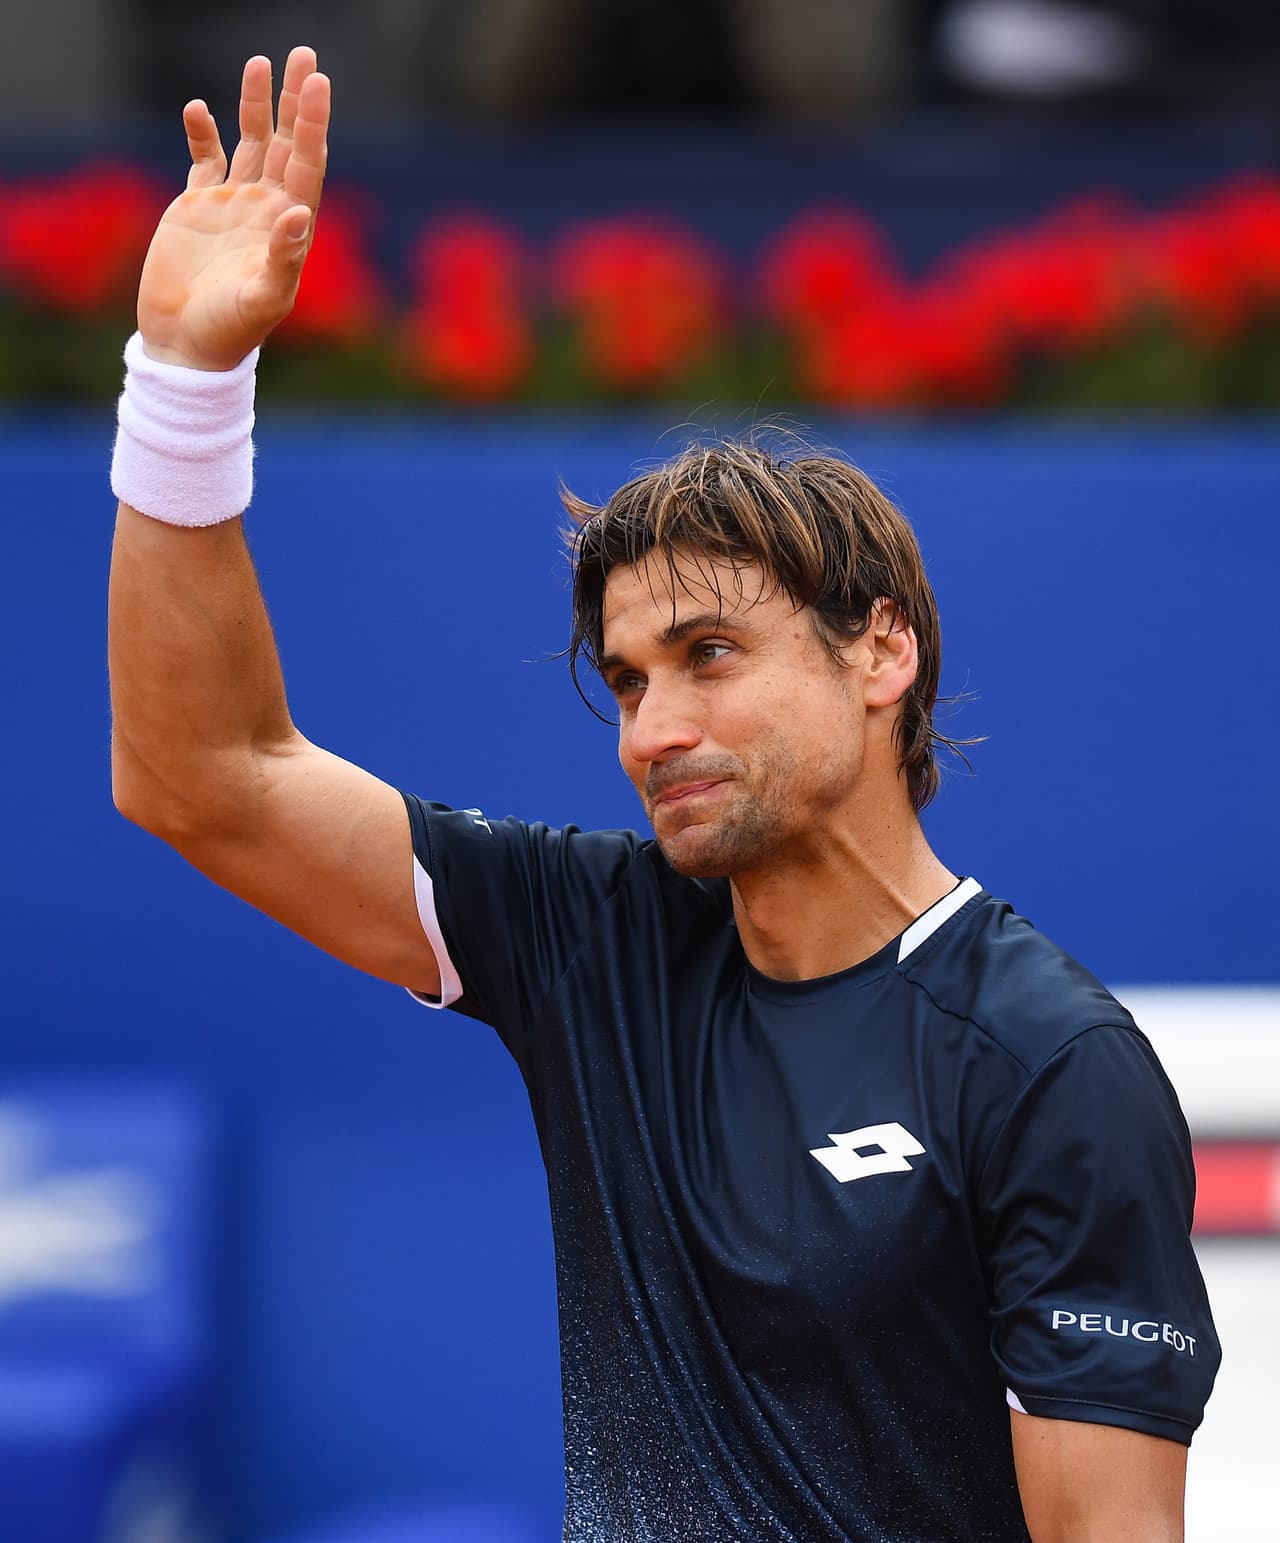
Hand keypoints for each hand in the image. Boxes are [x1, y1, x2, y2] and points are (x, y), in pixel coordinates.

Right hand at [136, 47, 330, 370]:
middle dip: (295, 101)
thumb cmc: (231, 332)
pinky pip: (204, 159)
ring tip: (258, 63)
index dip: (313, 124)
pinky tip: (198, 108)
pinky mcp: (197, 207)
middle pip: (285, 143)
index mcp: (289, 227)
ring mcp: (232, 205)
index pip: (307, 164)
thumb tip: (297, 213)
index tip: (318, 83)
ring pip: (248, 143)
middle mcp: (266, 209)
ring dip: (254, 105)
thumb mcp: (263, 300)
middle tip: (305, 55)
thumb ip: (283, 258)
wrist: (187, 347)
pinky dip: (202, 133)